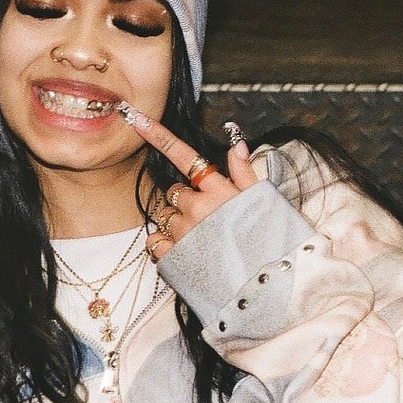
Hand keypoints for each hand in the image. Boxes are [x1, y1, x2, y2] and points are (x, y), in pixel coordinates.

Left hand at [125, 107, 258, 250]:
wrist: (262, 283)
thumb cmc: (265, 241)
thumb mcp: (261, 202)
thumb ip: (244, 172)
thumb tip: (236, 143)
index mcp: (218, 191)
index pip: (184, 156)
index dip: (158, 136)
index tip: (137, 119)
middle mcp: (197, 208)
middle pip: (173, 192)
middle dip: (184, 201)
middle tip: (206, 217)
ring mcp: (183, 232)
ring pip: (164, 216)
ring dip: (176, 223)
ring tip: (200, 238)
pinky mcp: (173, 255)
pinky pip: (154, 240)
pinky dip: (163, 244)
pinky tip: (184, 250)